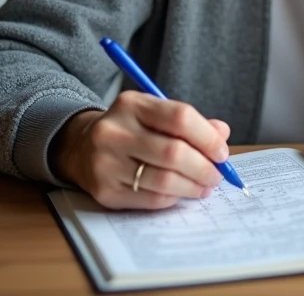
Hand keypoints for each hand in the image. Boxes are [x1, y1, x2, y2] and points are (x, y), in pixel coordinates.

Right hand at [50, 92, 231, 209]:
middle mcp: (114, 131)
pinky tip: (181, 192)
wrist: (81, 147)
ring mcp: (106, 163)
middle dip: (204, 167)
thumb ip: (190, 122)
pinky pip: (151, 199)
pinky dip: (174, 198)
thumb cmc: (131, 129)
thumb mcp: (155, 114)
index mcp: (131, 104)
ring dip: (193, 187)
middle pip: (174, 153)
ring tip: (204, 186)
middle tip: (217, 175)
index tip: (221, 152)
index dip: (208, 137)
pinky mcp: (104, 191)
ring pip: (164, 181)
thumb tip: (222, 135)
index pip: (180, 118)